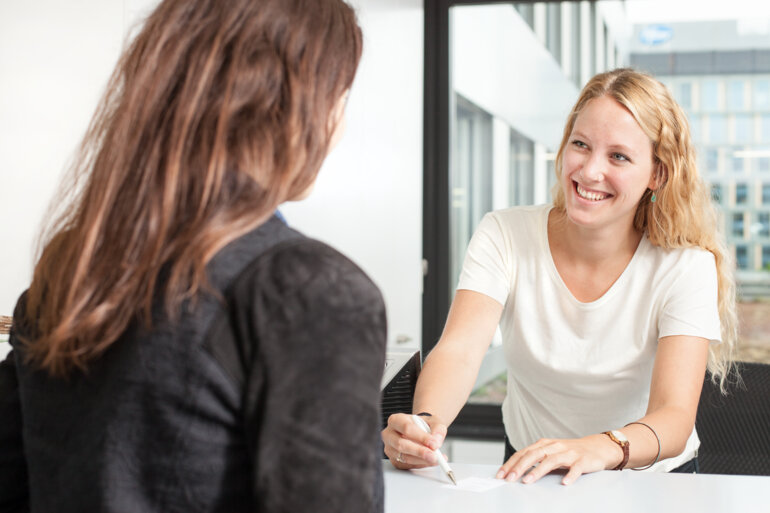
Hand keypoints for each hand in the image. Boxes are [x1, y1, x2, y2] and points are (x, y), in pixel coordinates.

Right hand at [381, 413, 446, 469]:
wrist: (421, 431)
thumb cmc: (424, 425)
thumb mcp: (434, 421)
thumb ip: (438, 429)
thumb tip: (436, 441)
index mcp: (395, 420)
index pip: (406, 428)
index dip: (420, 437)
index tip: (434, 443)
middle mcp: (389, 434)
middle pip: (401, 444)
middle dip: (419, 451)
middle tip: (434, 455)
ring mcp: (390, 448)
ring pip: (404, 457)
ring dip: (421, 460)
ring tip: (436, 459)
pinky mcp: (394, 460)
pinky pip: (407, 466)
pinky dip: (421, 465)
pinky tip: (430, 461)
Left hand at [496, 434, 622, 485]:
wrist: (598, 447)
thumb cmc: (570, 452)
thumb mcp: (550, 453)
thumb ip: (535, 459)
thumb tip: (515, 471)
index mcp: (544, 444)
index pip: (523, 453)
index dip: (511, 463)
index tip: (501, 474)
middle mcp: (554, 446)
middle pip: (533, 455)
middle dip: (520, 467)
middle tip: (510, 479)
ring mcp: (569, 453)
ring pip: (551, 460)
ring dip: (538, 471)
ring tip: (528, 481)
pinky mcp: (583, 460)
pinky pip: (576, 468)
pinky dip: (570, 475)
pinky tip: (564, 483)